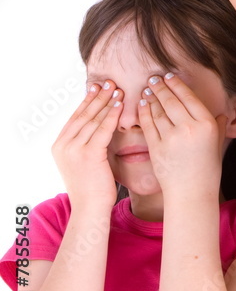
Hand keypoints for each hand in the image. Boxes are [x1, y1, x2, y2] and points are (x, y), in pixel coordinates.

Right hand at [51, 82, 123, 207]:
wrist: (90, 208)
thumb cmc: (93, 187)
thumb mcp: (84, 162)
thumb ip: (87, 144)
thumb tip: (100, 127)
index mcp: (59, 145)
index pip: (75, 117)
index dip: (88, 101)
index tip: (98, 87)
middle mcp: (63, 145)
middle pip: (83, 115)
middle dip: (98, 97)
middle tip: (110, 82)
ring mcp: (73, 150)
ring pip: (93, 120)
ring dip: (107, 103)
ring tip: (118, 89)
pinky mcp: (88, 154)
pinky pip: (102, 130)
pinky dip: (112, 116)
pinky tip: (120, 105)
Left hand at [138, 74, 225, 196]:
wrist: (191, 192)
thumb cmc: (207, 169)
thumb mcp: (217, 144)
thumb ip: (219, 126)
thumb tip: (223, 114)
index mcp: (207, 124)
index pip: (189, 97)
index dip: (177, 84)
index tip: (169, 76)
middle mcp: (189, 128)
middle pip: (171, 100)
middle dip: (161, 87)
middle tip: (154, 78)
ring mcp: (171, 137)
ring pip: (157, 110)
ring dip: (151, 97)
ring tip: (147, 89)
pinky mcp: (156, 147)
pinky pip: (148, 124)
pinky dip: (144, 112)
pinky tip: (142, 104)